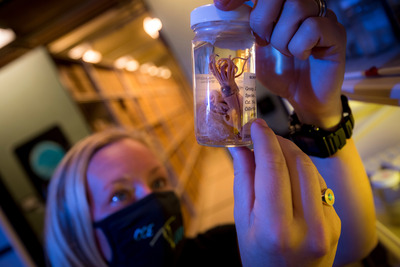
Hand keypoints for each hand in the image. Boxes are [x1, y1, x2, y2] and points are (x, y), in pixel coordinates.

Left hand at [214, 0, 346, 129]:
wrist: (303, 98)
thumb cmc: (283, 73)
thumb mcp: (256, 50)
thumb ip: (247, 29)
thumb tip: (226, 12)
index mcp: (285, 6)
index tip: (223, 5)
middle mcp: (307, 5)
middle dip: (263, 19)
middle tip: (263, 41)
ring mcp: (323, 16)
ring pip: (297, 8)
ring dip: (282, 37)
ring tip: (286, 52)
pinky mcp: (336, 33)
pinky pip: (313, 26)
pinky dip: (300, 46)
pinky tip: (302, 56)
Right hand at [229, 119, 340, 266]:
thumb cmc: (259, 257)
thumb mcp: (242, 222)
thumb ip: (243, 180)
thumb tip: (240, 147)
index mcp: (275, 227)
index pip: (273, 168)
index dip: (264, 140)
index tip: (255, 126)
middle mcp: (307, 225)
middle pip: (297, 163)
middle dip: (279, 142)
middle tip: (262, 137)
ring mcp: (327, 224)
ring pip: (311, 169)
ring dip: (291, 154)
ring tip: (273, 153)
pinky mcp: (336, 222)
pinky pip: (319, 184)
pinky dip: (302, 172)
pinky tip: (289, 176)